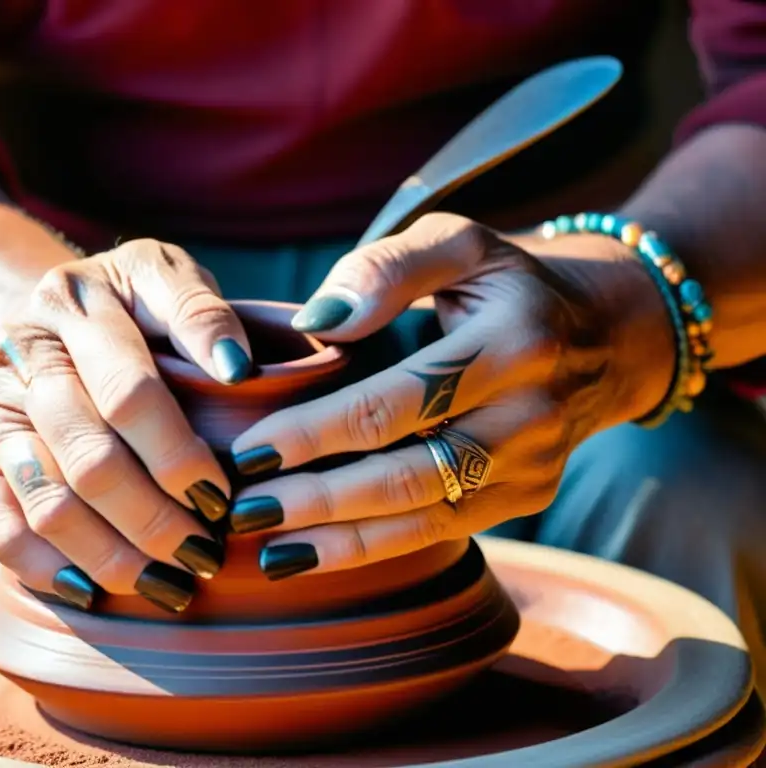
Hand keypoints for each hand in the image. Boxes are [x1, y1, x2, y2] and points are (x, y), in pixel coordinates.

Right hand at [0, 228, 252, 613]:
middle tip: (206, 554)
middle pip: (89, 459)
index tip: (223, 496)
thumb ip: (200, 312)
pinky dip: (47, 570)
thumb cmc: (124, 304)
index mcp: (76, 305)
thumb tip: (238, 369)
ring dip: (113, 557)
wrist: (35, 312)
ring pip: (48, 504)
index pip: (128, 393)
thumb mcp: (161, 276)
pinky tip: (96, 592)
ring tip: (171, 586)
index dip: (177, 453)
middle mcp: (23, 357)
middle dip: (155, 519)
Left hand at [229, 213, 675, 578]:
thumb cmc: (505, 283)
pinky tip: (315, 553)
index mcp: (514, 340)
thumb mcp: (457, 243)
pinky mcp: (529, 496)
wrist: (603, 337)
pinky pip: (443, 531)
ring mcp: (535, 465)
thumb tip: (315, 324)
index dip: (316, 432)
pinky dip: (375, 546)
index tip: (248, 450)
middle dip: (317, 499)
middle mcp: (532, 413)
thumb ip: (385, 270)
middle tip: (242, 511)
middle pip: (407, 473)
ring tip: (267, 550)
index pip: (395, 402)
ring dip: (340, 540)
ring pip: (424, 518)